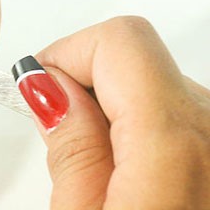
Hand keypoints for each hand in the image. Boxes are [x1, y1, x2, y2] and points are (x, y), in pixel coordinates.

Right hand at [18, 17, 209, 208]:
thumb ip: (70, 148)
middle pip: (137, 60)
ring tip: (102, 173)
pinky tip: (131, 177)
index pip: (120, 40)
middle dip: (85, 85)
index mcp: (179, 144)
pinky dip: (141, 130)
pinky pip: (177, 114)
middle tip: (63, 137)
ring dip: (114, 110)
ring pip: (156, 86)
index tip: (40, 86)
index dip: (68, 53)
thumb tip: (51, 87)